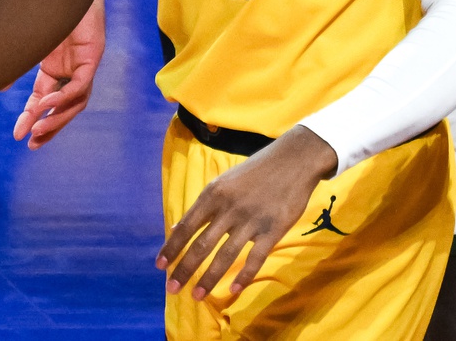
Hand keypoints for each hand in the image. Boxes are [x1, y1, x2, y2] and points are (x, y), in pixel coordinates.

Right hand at [14, 0, 106, 147]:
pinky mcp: (93, 54)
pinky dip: (64, 98)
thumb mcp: (25, 41)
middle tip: (32, 143)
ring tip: (37, 130)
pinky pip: (81, 85)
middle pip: (64, 106)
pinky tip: (46, 105)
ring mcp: (84, 62)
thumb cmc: (46, 4)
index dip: (31, 119)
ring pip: (77, 101)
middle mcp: (71, 68)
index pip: (44, 100)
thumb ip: (13, 63)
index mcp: (54, 68)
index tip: (17, 136)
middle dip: (49, 127)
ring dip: (57, 118)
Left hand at [158, 125, 336, 300]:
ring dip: (208, 279)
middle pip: (201, 246)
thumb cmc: (258, 170)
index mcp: (214, 194)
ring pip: (225, 256)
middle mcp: (229, 209)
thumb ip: (204, 205)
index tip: (159, 267)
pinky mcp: (273, 229)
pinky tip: (233, 290)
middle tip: (172, 289)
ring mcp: (252, 220)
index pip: (186, 227)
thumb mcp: (225, 181)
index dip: (171, 248)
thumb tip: (176, 227)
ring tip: (197, 296)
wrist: (296, 158)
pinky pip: (255, 258)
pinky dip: (244, 276)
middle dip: (184, 270)